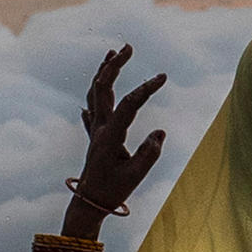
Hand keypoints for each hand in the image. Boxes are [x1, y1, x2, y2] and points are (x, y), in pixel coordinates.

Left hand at [69, 46, 167, 222]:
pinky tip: (98, 86)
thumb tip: (160, 132)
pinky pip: (92, 107)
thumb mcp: (135, 176)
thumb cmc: (113, 192)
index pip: (129, 104)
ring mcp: (94, 131)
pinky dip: (96, 92)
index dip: (146, 88)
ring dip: (103, 71)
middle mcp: (99, 128)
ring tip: (112, 53)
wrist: (88, 205)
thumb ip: (149, 153)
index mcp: (109, 136)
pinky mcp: (95, 137)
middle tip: (128, 46)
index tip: (163, 76)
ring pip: (94, 93)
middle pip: (102, 87)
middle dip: (114, 64)